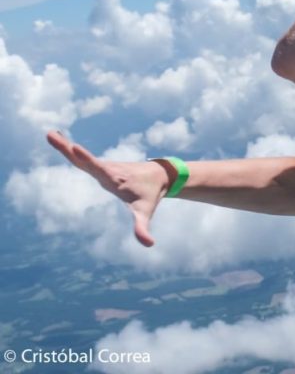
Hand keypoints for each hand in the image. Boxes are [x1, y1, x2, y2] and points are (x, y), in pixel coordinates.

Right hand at [46, 131, 168, 246]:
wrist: (161, 175)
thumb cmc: (151, 195)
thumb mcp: (145, 212)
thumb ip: (143, 227)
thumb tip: (149, 244)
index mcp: (115, 178)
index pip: (98, 168)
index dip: (87, 159)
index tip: (75, 147)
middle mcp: (108, 169)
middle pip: (84, 160)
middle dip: (68, 148)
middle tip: (50, 135)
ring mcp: (104, 166)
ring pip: (81, 157)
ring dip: (65, 146)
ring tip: (49, 134)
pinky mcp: (102, 166)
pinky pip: (83, 158)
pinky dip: (71, 149)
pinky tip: (61, 140)